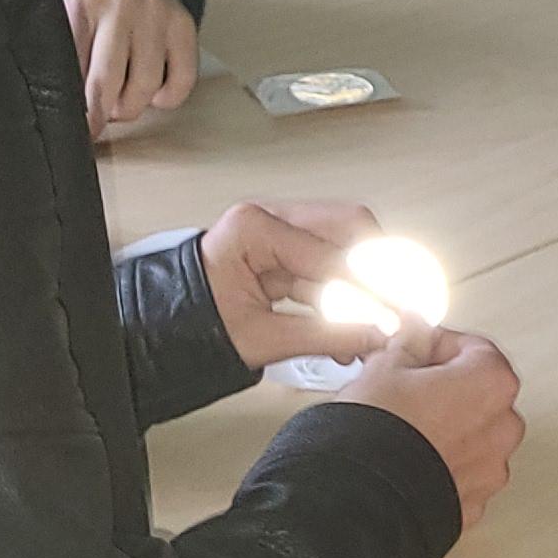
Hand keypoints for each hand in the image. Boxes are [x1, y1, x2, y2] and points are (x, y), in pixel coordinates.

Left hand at [67, 0, 199, 134]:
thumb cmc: (92, 11)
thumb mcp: (65, 23)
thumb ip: (62, 60)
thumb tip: (65, 115)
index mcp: (82, 3)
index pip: (72, 68)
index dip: (71, 107)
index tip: (75, 128)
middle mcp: (121, 4)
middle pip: (106, 82)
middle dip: (99, 113)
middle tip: (95, 124)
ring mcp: (156, 13)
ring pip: (145, 86)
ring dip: (131, 106)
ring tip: (120, 99)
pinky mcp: (184, 25)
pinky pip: (181, 81)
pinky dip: (166, 97)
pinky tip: (153, 89)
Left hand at [199, 199, 384, 369]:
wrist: (157, 331)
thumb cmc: (189, 324)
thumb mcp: (260, 338)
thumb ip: (325, 335)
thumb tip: (376, 334)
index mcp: (254, 228)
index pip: (330, 254)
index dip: (369, 289)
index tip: (395, 312)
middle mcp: (268, 219)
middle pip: (347, 227)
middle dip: (377, 267)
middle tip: (400, 300)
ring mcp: (276, 232)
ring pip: (340, 246)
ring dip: (361, 286)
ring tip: (375, 324)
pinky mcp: (281, 253)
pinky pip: (324, 267)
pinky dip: (342, 296)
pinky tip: (353, 327)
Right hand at [340, 324, 525, 531]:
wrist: (360, 499)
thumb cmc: (376, 433)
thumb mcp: (386, 366)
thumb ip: (410, 341)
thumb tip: (414, 331)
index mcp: (492, 383)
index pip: (474, 348)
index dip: (439, 344)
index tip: (417, 348)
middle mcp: (503, 427)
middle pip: (479, 393)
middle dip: (446, 387)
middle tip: (407, 385)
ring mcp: (491, 469)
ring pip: (473, 435)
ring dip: (447, 427)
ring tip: (405, 426)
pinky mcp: (473, 502)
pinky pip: (462, 472)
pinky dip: (443, 463)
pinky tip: (410, 458)